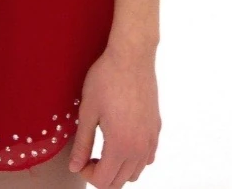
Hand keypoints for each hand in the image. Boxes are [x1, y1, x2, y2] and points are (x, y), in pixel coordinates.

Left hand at [68, 47, 160, 186]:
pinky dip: (134, 159)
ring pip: (135, 172)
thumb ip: (82, 143)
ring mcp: (151, 139)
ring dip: (118, 168)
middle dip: (101, 174)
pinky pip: (147, 157)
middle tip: (88, 155)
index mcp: (121, 145)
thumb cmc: (105, 79)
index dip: (87, 173)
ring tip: (103, 148)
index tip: (80, 158)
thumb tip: (75, 167)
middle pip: (120, 181)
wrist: (132, 56)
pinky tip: (122, 141)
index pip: (104, 181)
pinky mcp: (156, 128)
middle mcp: (140, 148)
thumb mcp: (88, 111)